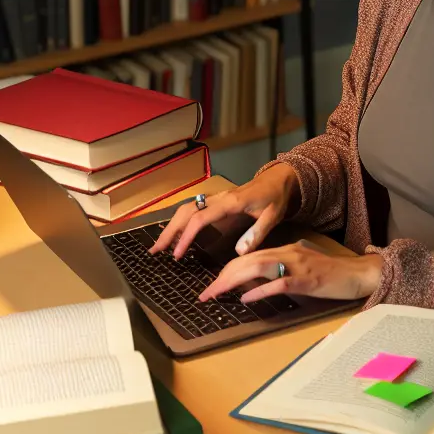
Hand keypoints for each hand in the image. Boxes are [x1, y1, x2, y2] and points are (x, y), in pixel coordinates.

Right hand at [149, 164, 298, 258]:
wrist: (277, 179)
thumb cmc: (275, 197)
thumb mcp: (272, 216)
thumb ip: (256, 233)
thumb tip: (239, 252)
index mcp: (230, 202)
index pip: (200, 219)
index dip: (186, 236)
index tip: (178, 254)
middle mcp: (218, 198)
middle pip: (186, 212)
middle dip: (169, 231)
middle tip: (155, 251)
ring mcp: (215, 198)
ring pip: (186, 209)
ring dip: (171, 226)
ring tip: (159, 246)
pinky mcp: (215, 200)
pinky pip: (193, 209)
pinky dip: (179, 221)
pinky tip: (174, 234)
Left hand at [198, 240, 382, 304]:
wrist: (358, 274)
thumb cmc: (330, 275)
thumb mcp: (298, 271)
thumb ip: (275, 275)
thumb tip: (248, 285)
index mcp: (284, 251)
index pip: (247, 258)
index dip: (225, 272)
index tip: (210, 287)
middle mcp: (287, 253)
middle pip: (247, 261)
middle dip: (222, 277)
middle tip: (205, 294)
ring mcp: (297, 265)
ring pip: (257, 267)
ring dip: (233, 281)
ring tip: (217, 294)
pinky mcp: (308, 280)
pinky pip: (279, 283)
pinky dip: (260, 290)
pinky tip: (246, 298)